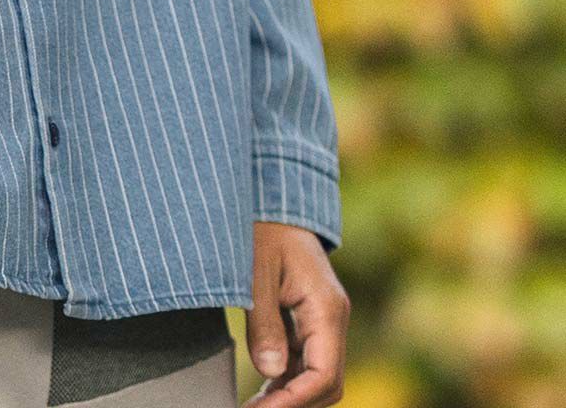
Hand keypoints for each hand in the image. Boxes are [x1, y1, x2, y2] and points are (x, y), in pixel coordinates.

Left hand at [244, 223, 348, 406]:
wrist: (271, 196)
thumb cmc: (262, 226)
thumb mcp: (255, 270)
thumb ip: (264, 322)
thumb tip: (269, 372)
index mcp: (326, 307)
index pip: (323, 374)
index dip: (294, 400)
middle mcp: (331, 317)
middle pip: (326, 381)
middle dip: (294, 402)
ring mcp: (321, 317)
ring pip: (315, 373)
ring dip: (288, 393)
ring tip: (252, 406)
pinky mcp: (306, 315)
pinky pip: (304, 357)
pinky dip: (285, 377)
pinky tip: (261, 388)